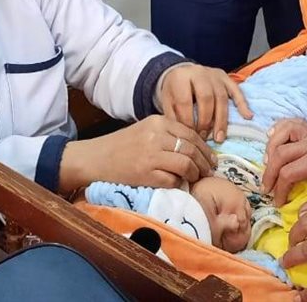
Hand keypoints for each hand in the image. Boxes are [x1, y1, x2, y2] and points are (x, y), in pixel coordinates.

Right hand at [58, 115, 213, 192]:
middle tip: (209, 171)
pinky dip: (179, 184)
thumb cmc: (122, 146)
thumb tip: (196, 149)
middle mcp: (157, 135)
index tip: (210, 158)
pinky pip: (172, 180)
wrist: (95, 158)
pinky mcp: (146, 173)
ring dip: (195, 174)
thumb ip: (168, 135)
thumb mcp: (146, 131)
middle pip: (192, 149)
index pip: (192, 134)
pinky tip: (179, 184)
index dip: (205, 148)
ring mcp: (151, 154)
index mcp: (158, 122)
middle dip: (204, 163)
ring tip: (196, 178)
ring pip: (186, 164)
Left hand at [158, 64, 252, 141]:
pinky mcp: (226, 77)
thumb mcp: (167, 101)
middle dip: (206, 121)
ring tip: (218, 138)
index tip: (190, 136)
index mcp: (181, 77)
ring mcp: (214, 75)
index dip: (187, 120)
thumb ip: (174, 117)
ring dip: (221, 120)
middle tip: (204, 137)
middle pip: (206, 98)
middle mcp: (199, 73)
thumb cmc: (175, 91)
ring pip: (221, 97)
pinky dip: (242, 104)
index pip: (185, 101)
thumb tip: (185, 137)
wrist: (182, 72)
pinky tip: (247, 116)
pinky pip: (236, 90)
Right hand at [263, 119, 306, 208]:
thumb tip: (300, 214)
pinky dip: (278, 130)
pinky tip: (272, 140)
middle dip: (269, 173)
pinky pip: (289, 124)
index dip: (280, 190)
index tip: (279, 203)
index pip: (289, 173)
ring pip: (281, 135)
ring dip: (269, 150)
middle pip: (279, 154)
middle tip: (266, 189)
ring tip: (267, 167)